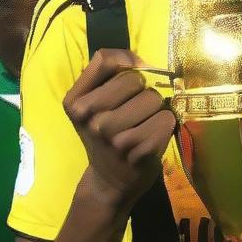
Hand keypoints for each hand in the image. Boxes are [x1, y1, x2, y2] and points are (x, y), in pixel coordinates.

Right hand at [63, 48, 176, 208]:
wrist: (109, 181)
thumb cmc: (106, 136)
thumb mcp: (94, 105)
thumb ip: (111, 75)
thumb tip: (140, 60)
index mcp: (75, 102)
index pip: (106, 60)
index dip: (127, 60)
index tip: (134, 74)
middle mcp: (90, 118)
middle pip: (135, 79)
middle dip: (143, 89)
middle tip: (139, 108)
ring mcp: (113, 137)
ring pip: (153, 99)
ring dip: (157, 108)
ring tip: (146, 123)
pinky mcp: (137, 152)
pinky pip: (166, 120)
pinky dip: (166, 124)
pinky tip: (154, 136)